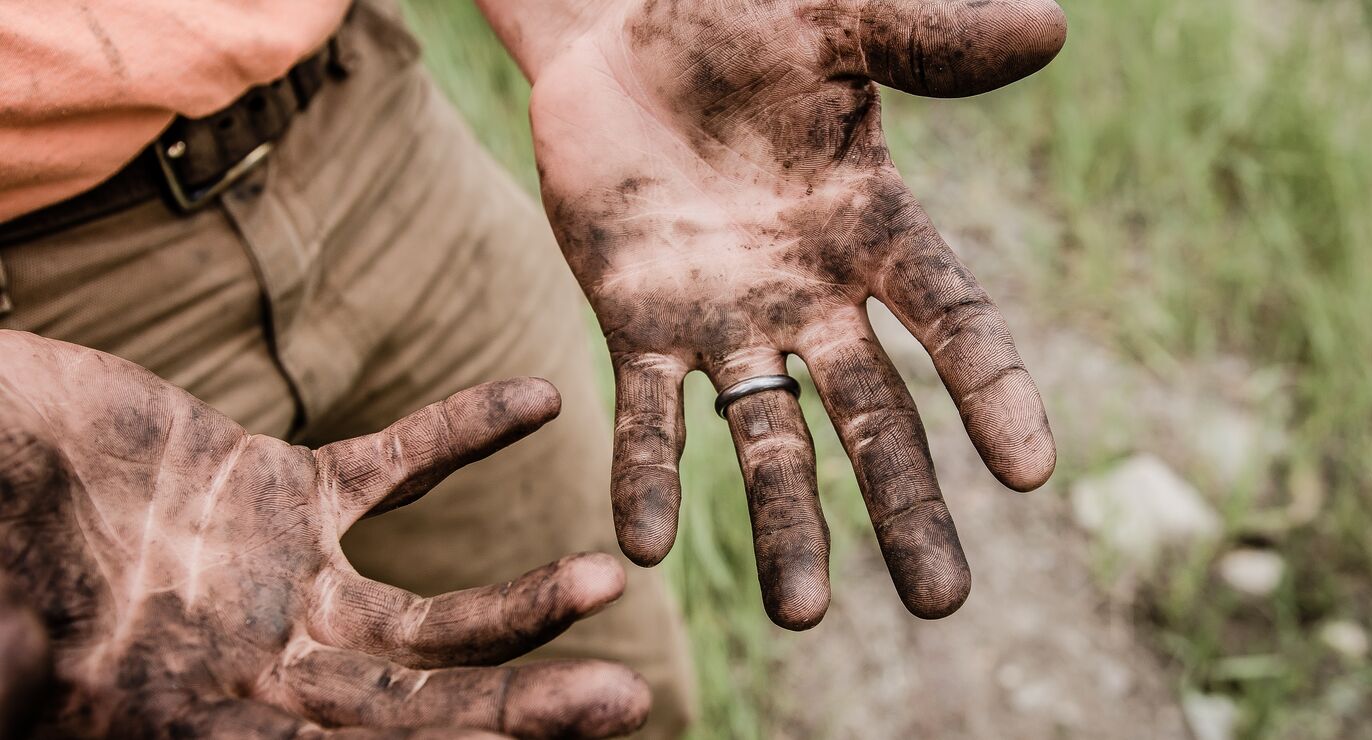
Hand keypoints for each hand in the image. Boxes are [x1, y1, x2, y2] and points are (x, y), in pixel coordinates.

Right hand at [0, 331, 649, 738]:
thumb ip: (25, 672)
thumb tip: (34, 687)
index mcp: (208, 721)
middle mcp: (267, 668)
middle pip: (421, 704)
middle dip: (521, 708)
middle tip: (628, 703)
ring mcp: (287, 582)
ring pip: (431, 611)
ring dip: (521, 600)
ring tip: (606, 581)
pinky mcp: (286, 490)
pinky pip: (396, 465)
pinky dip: (462, 431)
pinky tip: (537, 400)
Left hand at [524, 0, 1064, 628]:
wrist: (616, 39)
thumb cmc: (734, 21)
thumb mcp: (832, 22)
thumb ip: (927, 38)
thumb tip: (1049, 26)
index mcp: (872, 228)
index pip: (951, 320)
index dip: (993, 391)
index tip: (1033, 472)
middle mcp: (810, 294)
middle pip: (873, 415)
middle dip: (904, 506)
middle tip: (941, 604)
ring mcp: (725, 319)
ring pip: (766, 438)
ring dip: (784, 523)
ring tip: (798, 616)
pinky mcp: (636, 323)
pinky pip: (645, 413)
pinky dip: (646, 475)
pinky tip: (642, 547)